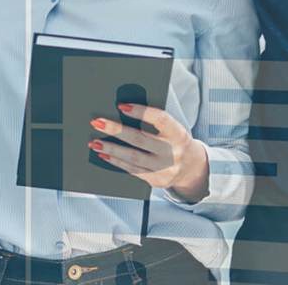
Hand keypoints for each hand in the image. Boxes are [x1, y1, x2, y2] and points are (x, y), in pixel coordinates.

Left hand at [89, 104, 209, 202]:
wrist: (192, 167)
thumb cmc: (175, 141)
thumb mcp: (172, 128)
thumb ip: (153, 121)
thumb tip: (123, 110)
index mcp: (178, 133)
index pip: (160, 119)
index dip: (141, 112)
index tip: (121, 106)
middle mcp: (173, 152)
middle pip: (140, 139)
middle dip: (116, 130)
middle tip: (97, 122)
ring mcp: (166, 169)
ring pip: (133, 157)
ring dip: (111, 148)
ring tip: (95, 142)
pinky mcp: (157, 180)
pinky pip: (133, 170)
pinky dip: (116, 162)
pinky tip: (104, 154)